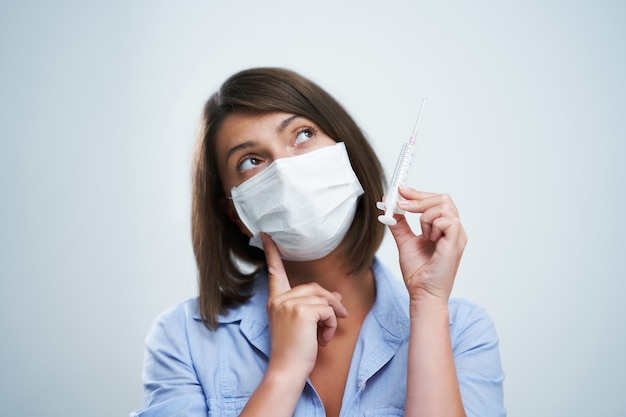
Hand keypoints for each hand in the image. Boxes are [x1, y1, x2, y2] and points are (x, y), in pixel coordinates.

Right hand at [261, 234, 347, 378]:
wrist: (288, 371)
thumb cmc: (295, 351)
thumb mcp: (304, 325)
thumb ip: (315, 306)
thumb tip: (336, 297)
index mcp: (276, 300)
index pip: (274, 271)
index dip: (271, 252)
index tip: (266, 235)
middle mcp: (279, 299)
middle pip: (315, 288)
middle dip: (330, 302)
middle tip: (341, 316)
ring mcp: (289, 304)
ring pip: (324, 299)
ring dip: (333, 316)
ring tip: (326, 333)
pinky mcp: (301, 311)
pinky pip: (328, 310)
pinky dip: (332, 325)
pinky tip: (323, 339)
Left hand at [387, 186, 466, 303]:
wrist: (422, 293)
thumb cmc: (419, 273)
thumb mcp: (405, 242)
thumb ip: (399, 224)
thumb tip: (389, 207)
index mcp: (444, 228)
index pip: (436, 201)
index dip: (418, 193)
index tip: (400, 190)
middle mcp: (453, 229)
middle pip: (442, 198)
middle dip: (419, 198)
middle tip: (401, 205)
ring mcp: (457, 235)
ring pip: (444, 205)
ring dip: (425, 215)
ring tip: (422, 234)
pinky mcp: (456, 241)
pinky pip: (447, 220)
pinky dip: (433, 225)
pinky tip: (429, 240)